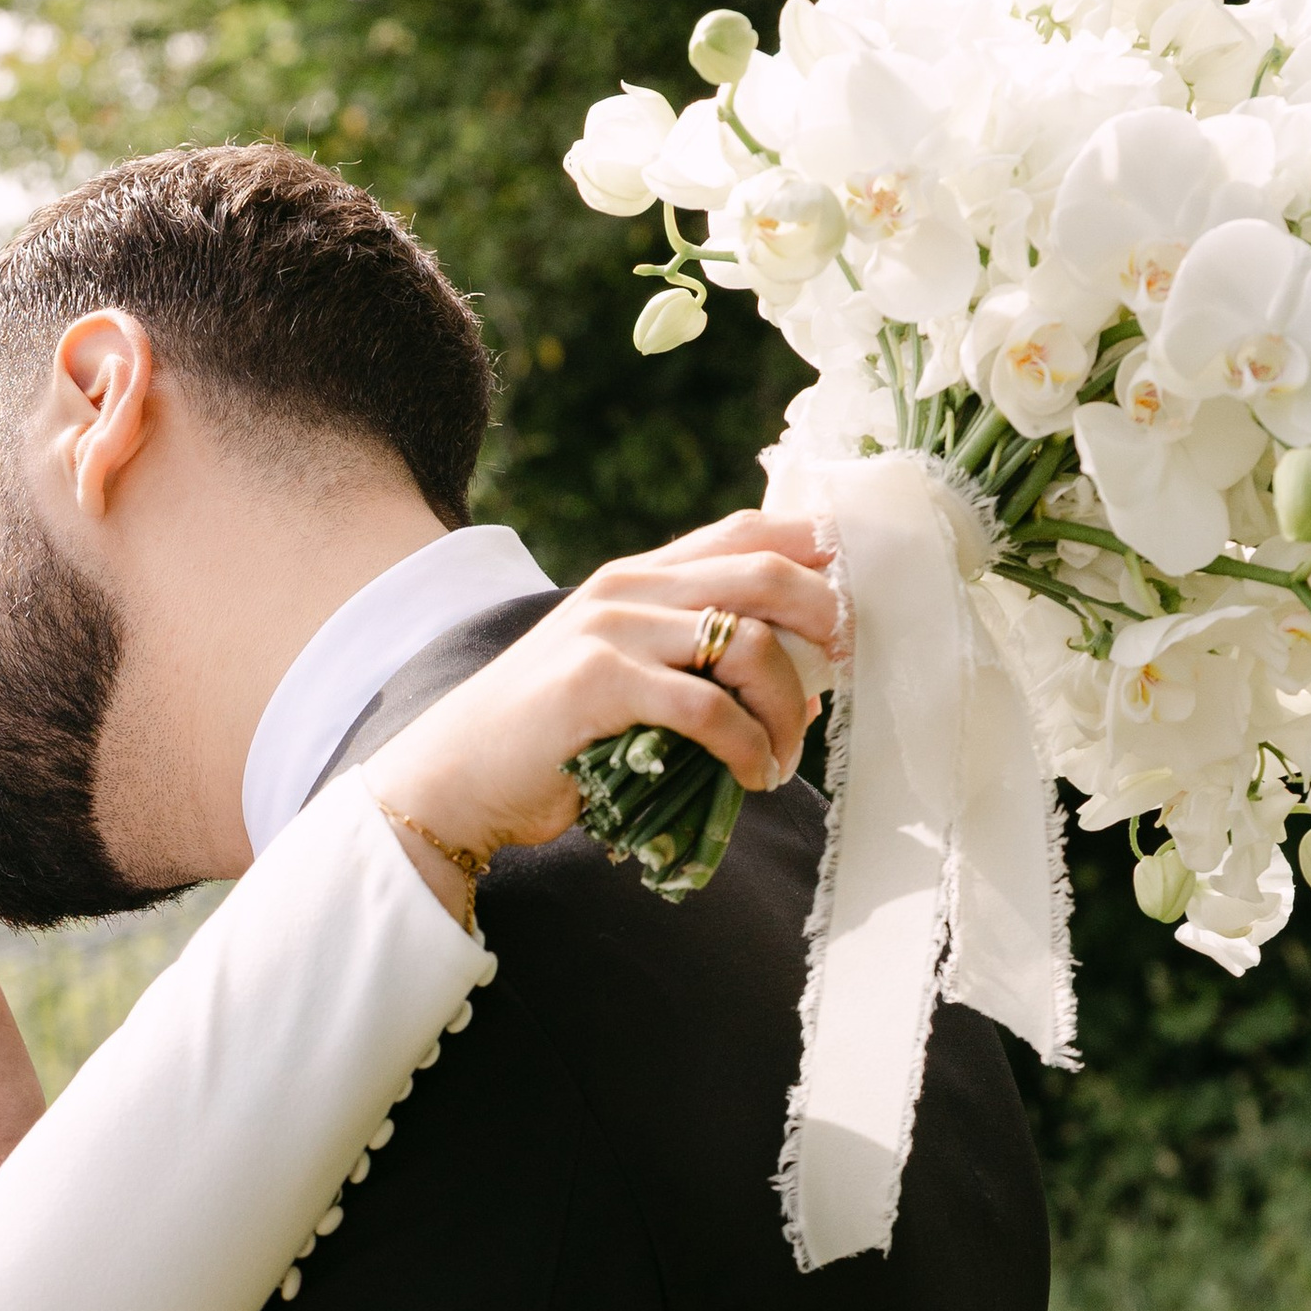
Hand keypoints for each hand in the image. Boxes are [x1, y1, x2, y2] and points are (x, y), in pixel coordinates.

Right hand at [362, 509, 841, 896]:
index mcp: (638, 577)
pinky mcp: (598, 685)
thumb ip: (687, 659)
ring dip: (786, 707)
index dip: (815, 553)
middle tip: (848, 669)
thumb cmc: (546, 741)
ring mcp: (611, 631)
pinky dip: (746, 747)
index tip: (858, 602)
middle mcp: (628, 588)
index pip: (746, 530)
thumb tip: (796, 682)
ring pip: (745, 643)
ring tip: (782, 755)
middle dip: (826, 617)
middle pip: (764, 571)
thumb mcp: (621, 677)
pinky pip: (706, 708)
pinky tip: (750, 776)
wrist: (453, 779)